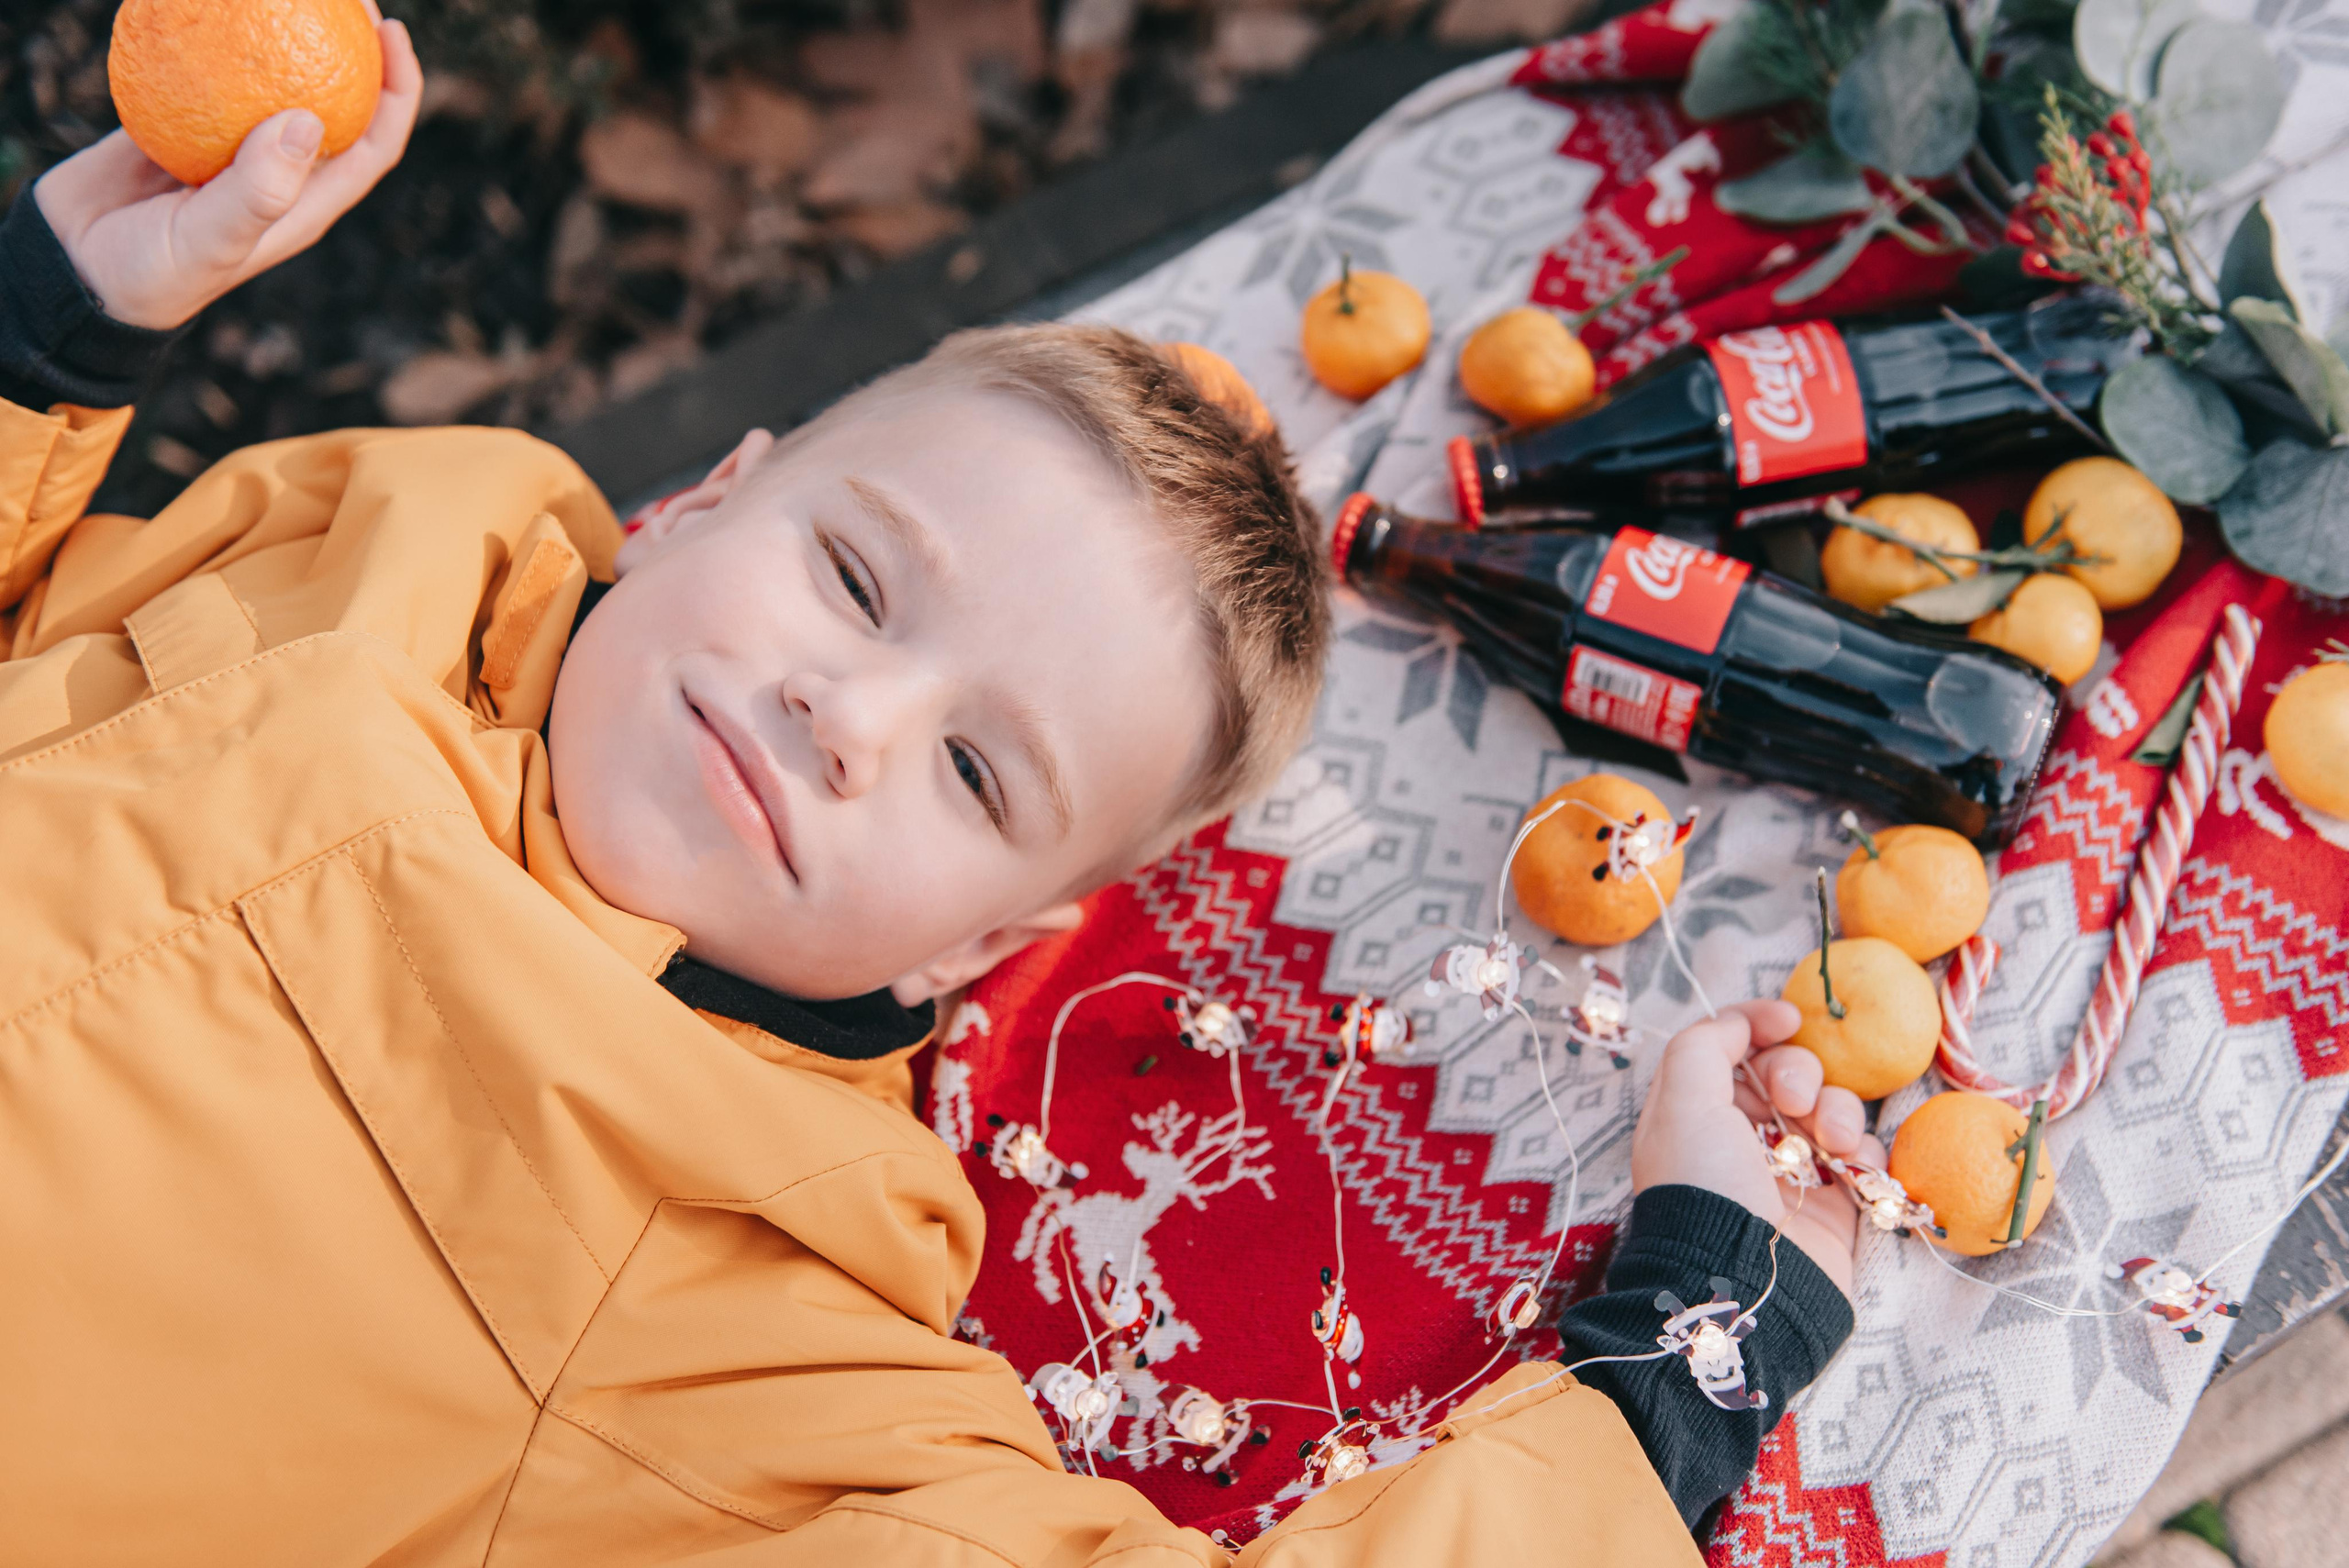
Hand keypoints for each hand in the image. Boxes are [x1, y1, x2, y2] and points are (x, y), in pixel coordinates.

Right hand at [33, 8, 420, 330]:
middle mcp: (276, 170)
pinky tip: (201, 0)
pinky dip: (205, 39)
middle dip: (348, 47)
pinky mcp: (176, 124)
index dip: (397, 89)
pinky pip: (199, 73)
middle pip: (333, 99)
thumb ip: (258, 190)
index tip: (390, 31)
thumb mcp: (209, 240)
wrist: (74, 272)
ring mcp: (227, 146)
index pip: (373, 141)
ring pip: (267, 81)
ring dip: (278, 36)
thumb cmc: (151, 273)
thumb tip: (308, 119)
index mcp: (304, 200)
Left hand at [1629, 999, 1884, 1297]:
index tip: (1788, 1019)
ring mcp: (1790, 1169)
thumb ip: (1704, 1045)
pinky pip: (1863, 1155)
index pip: (1729, 1046)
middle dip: (1799, 1072)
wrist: (1745, 1285)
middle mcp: (1739, 1136)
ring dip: (1838, 1112)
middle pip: (1784, 1071)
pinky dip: (1865, 1152)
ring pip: (1829, 1107)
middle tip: (1795, 1102)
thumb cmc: (1706, 1187)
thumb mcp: (1682, 1103)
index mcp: (1694, 1110)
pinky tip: (1854, 1167)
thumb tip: (1738, 1022)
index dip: (1758, 1023)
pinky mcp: (1834, 1202)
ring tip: (1833, 1142)